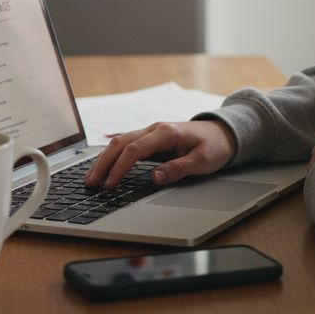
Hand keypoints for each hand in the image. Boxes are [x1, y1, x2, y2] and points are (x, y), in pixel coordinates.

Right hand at [84, 120, 236, 188]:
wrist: (224, 132)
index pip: (134, 150)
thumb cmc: (214, 146)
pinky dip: (112, 155)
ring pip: (120, 142)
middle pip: (120, 143)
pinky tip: (102, 165)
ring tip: (92, 178)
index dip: (120, 168)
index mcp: (165, 133)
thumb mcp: (202, 161)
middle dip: (103, 163)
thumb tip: (155, 177)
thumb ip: (178, 169)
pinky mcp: (151, 140)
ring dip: (104, 159)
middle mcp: (154, 129)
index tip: (111, 184)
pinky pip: (126, 145)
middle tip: (91, 182)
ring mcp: (151, 133)